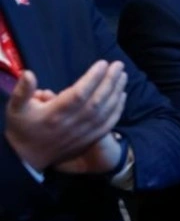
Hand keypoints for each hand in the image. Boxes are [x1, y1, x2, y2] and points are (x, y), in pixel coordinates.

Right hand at [4, 62, 127, 172]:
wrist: (28, 157)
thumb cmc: (23, 128)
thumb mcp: (16, 109)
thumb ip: (22, 91)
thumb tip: (28, 73)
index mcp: (54, 114)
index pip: (79, 94)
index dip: (93, 78)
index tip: (103, 63)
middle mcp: (71, 124)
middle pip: (96, 101)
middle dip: (110, 81)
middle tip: (118, 65)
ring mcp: (82, 133)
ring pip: (105, 111)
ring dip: (116, 92)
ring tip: (123, 75)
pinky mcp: (89, 139)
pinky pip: (108, 124)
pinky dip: (118, 109)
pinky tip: (123, 95)